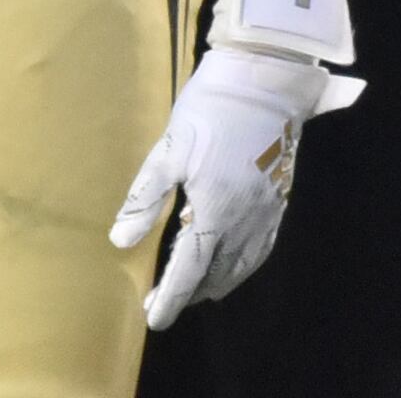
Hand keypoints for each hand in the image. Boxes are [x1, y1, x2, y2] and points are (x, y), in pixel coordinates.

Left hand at [112, 43, 347, 327]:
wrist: (264, 81)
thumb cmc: (209, 110)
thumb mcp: (168, 151)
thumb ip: (145, 199)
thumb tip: (120, 240)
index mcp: (214, 211)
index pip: (188, 269)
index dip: (171, 297)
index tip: (154, 317)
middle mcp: (245, 221)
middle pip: (217, 273)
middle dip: (191, 291)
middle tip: (164, 300)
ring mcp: (267, 213)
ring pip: (243, 265)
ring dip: (218, 282)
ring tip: (197, 290)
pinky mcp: (280, 199)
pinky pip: (263, 248)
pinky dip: (245, 265)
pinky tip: (234, 262)